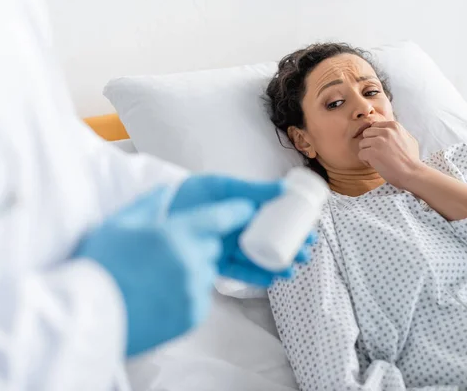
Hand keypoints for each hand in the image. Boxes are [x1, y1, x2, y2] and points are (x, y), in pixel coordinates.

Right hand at [74, 186, 255, 355]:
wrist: (86, 316)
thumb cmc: (100, 266)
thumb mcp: (120, 223)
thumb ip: (150, 203)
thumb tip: (169, 190)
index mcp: (175, 234)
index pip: (220, 217)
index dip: (236, 212)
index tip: (247, 209)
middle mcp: (191, 261)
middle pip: (212, 246)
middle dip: (198, 246)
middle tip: (167, 254)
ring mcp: (194, 290)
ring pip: (206, 272)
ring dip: (193, 270)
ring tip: (158, 278)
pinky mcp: (193, 315)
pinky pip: (200, 297)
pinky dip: (188, 294)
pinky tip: (160, 295)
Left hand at [170, 175, 313, 286]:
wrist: (156, 212)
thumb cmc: (191, 193)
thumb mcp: (223, 187)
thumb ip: (251, 190)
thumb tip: (284, 188)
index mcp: (241, 207)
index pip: (273, 218)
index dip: (292, 225)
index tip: (310, 231)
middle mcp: (236, 228)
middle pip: (269, 240)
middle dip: (289, 248)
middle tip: (305, 254)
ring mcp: (226, 245)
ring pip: (256, 257)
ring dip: (276, 264)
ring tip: (291, 270)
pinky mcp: (214, 262)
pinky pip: (238, 271)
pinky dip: (254, 275)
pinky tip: (271, 279)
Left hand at [358, 121, 423, 189]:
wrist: (412, 173)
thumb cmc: (411, 159)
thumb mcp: (409, 139)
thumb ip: (398, 132)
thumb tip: (389, 129)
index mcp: (394, 126)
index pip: (375, 126)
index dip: (376, 137)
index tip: (381, 146)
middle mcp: (385, 131)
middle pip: (366, 133)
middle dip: (369, 143)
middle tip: (377, 153)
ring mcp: (378, 142)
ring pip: (362, 144)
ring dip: (367, 152)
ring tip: (376, 160)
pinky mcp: (372, 153)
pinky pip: (360, 154)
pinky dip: (365, 161)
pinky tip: (374, 165)